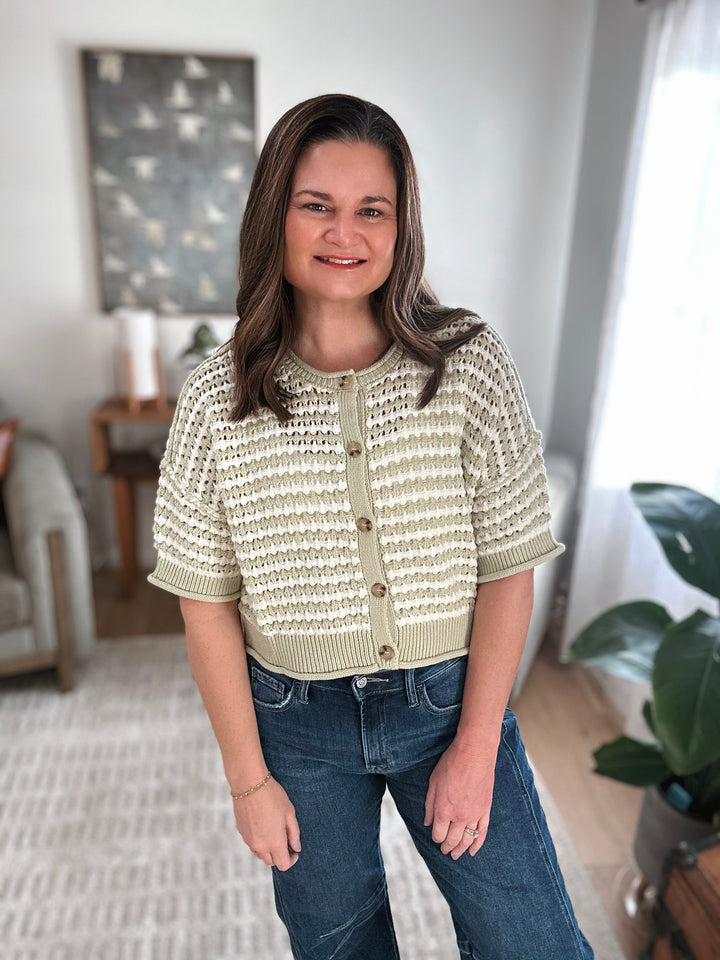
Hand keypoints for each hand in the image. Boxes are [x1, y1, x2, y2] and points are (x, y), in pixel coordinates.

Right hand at [232, 776, 300, 870]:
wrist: (249, 784)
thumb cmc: (272, 796)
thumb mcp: (289, 813)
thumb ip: (294, 834)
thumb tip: (296, 848)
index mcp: (274, 842)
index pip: (283, 865)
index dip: (291, 860)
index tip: (294, 850)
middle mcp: (260, 846)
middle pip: (271, 862)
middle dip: (280, 855)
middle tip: (286, 840)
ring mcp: (249, 840)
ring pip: (260, 854)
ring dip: (268, 849)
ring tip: (274, 831)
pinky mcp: (241, 833)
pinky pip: (252, 844)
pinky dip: (259, 840)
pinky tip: (263, 824)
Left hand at [423, 739, 496, 858]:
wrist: (475, 752)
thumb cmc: (451, 763)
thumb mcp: (433, 782)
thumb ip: (430, 805)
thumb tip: (427, 822)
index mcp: (444, 810)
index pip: (438, 834)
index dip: (436, 838)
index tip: (435, 838)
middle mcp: (459, 816)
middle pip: (452, 840)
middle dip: (447, 847)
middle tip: (445, 851)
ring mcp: (475, 814)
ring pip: (467, 840)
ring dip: (460, 849)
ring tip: (456, 855)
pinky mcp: (486, 810)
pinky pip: (482, 833)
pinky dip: (477, 844)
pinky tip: (473, 851)